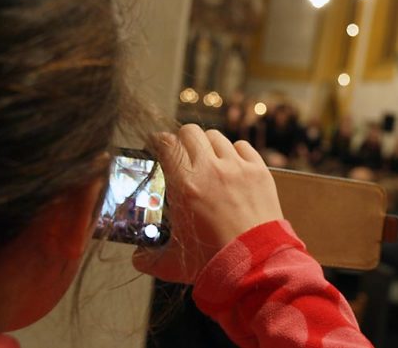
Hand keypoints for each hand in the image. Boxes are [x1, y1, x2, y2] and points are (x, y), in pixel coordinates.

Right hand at [132, 124, 283, 282]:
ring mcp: (238, 168)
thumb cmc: (213, 263)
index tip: (157, 147)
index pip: (167, 143)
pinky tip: (232, 166)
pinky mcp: (259, 172)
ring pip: (216, 137)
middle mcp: (211, 170)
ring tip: (208, 161)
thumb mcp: (172, 262)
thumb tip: (137, 257)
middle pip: (191, 131)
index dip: (158, 141)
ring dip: (208, 145)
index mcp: (185, 186)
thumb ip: (148, 258)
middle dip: (183, 140)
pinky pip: (243, 146)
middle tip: (182, 154)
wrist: (255, 266)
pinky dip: (235, 152)